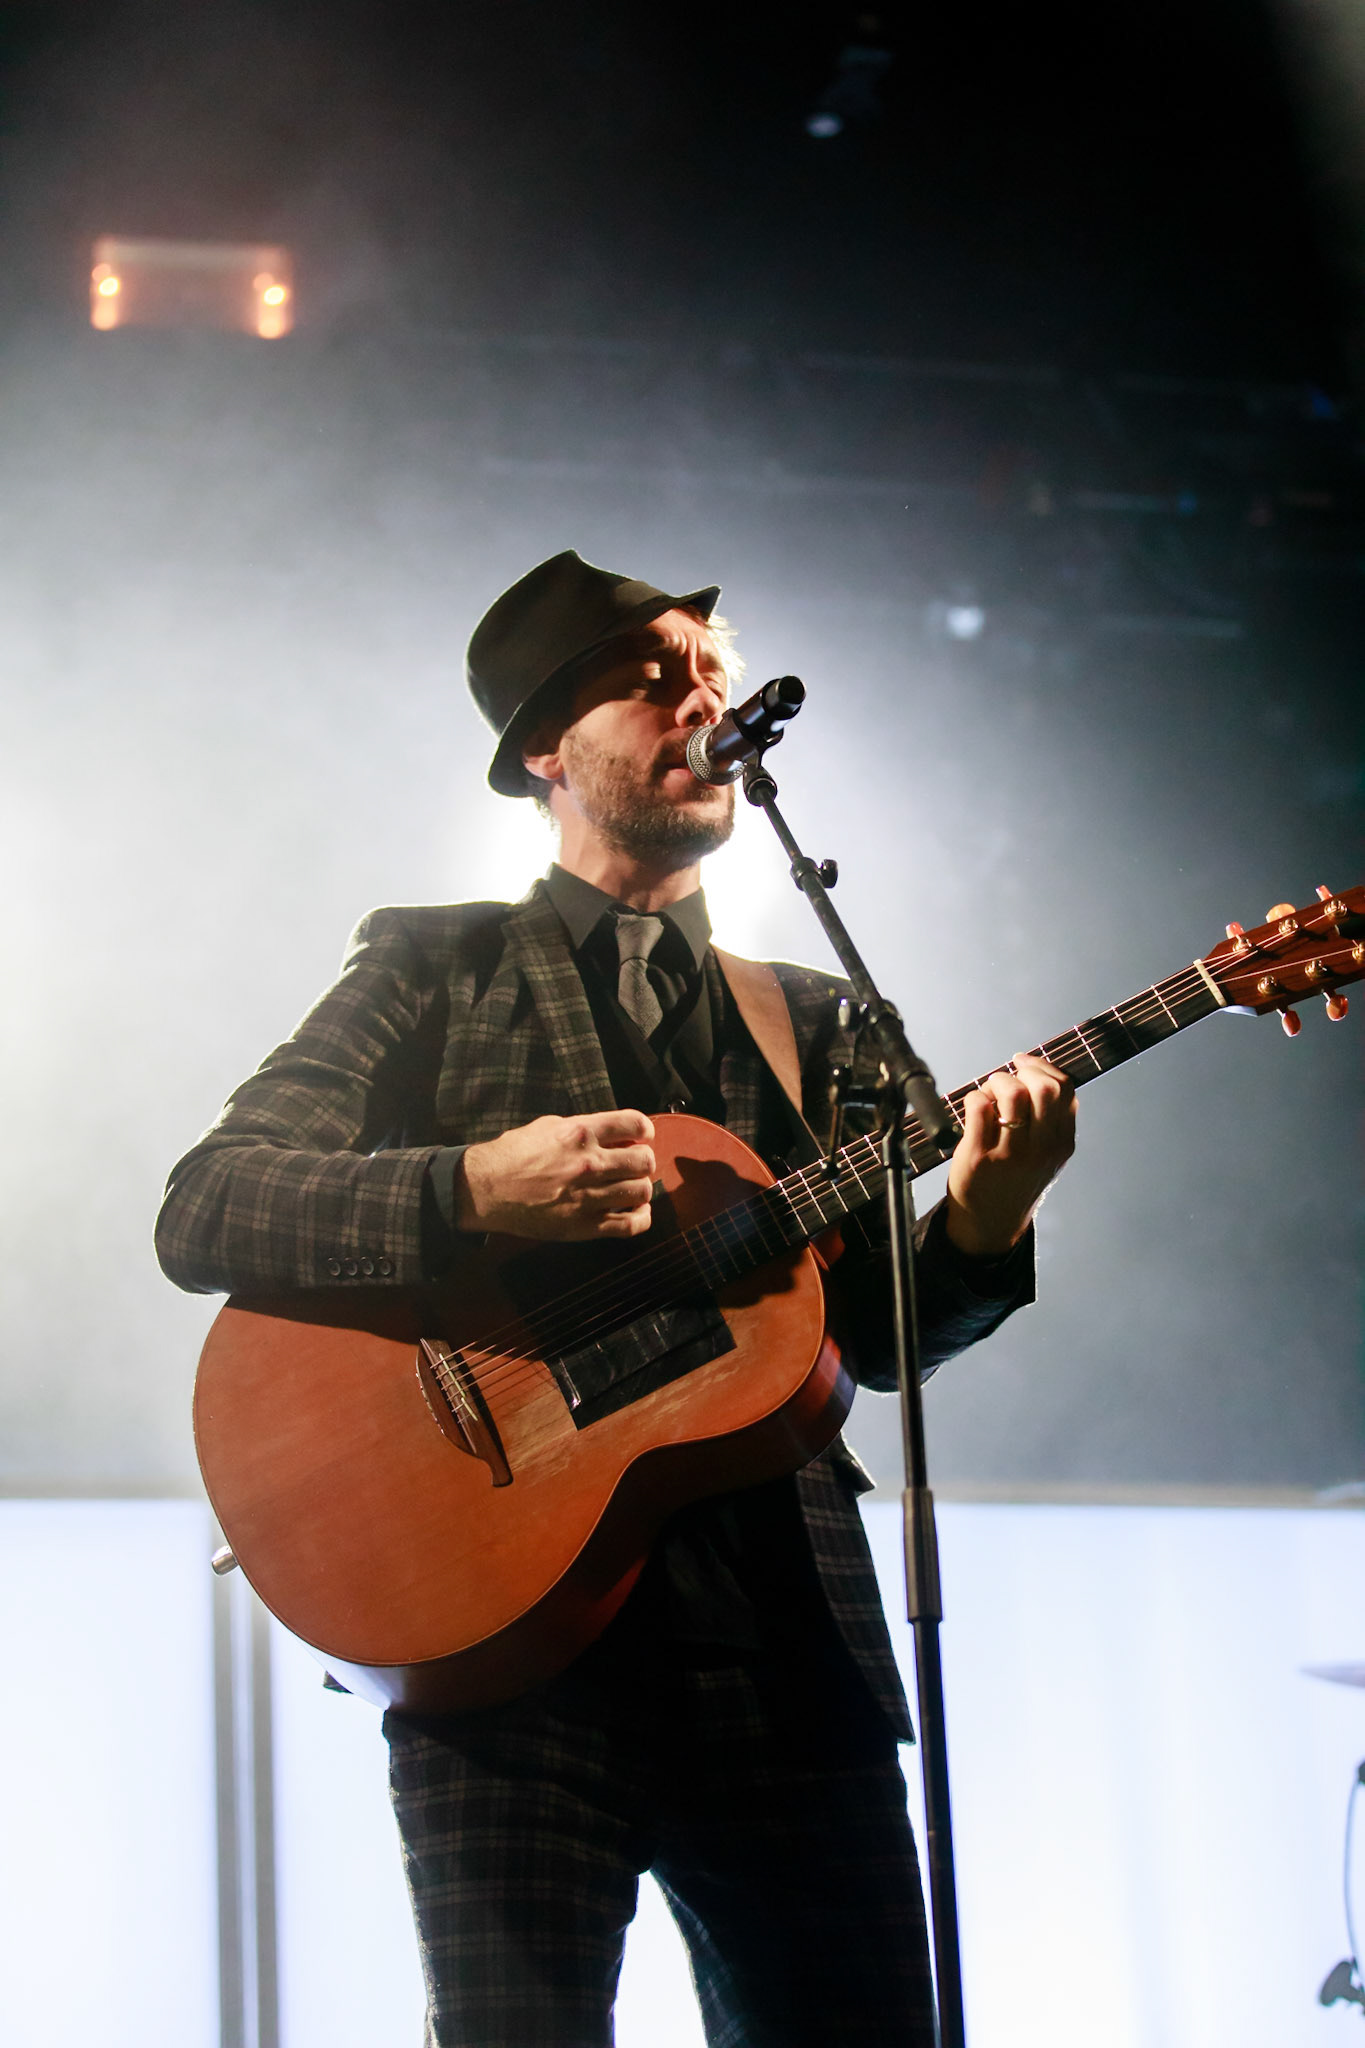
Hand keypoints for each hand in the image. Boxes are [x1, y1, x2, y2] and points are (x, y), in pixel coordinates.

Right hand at [455, 1110, 656, 1240]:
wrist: (486, 1189)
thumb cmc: (512, 1155)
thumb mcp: (547, 1126)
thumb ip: (582, 1128)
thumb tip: (613, 1133)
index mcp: (580, 1133)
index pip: (634, 1123)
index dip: (644, 1129)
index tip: (642, 1135)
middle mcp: (589, 1163)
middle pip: (644, 1160)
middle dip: (643, 1159)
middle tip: (635, 1162)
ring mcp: (588, 1197)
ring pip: (641, 1191)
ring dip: (641, 1187)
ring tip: (632, 1186)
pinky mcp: (583, 1226)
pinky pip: (630, 1225)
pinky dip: (642, 1218)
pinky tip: (638, 1211)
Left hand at [945, 1053, 1075, 1257]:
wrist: (989, 1225)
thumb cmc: (1014, 1182)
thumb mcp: (1046, 1157)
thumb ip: (1051, 1122)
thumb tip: (1041, 1075)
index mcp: (1062, 1145)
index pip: (1066, 1090)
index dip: (1043, 1067)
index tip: (1023, 1063)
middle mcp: (1042, 1150)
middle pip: (1045, 1088)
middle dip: (1022, 1071)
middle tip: (1005, 1079)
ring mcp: (1011, 1154)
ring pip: (1012, 1092)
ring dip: (996, 1082)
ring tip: (988, 1094)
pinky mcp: (980, 1157)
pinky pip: (979, 1107)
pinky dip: (975, 1097)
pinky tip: (973, 1108)